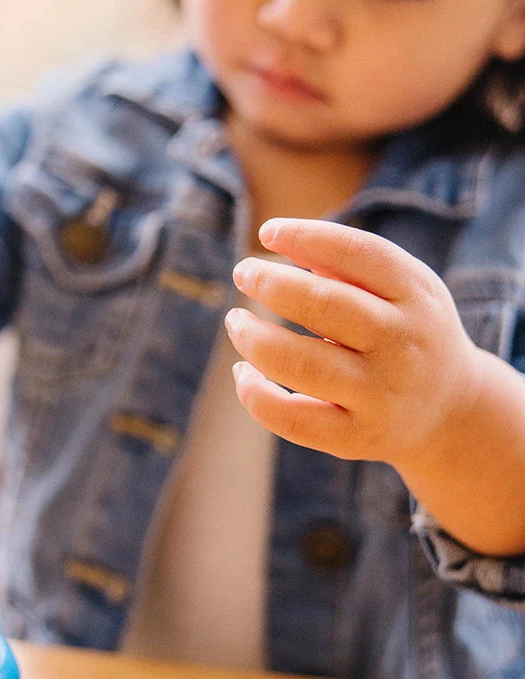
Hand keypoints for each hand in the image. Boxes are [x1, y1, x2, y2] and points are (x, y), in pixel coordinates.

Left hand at [225, 218, 483, 470]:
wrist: (451, 412)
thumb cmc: (407, 336)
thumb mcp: (401, 292)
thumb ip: (349, 267)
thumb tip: (284, 241)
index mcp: (416, 296)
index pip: (359, 253)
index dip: (307, 236)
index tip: (268, 232)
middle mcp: (401, 345)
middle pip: (324, 305)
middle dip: (271, 284)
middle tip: (243, 273)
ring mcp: (379, 396)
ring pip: (300, 364)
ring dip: (254, 338)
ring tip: (236, 320)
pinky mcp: (353, 438)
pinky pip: (291, 418)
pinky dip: (255, 394)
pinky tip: (243, 373)